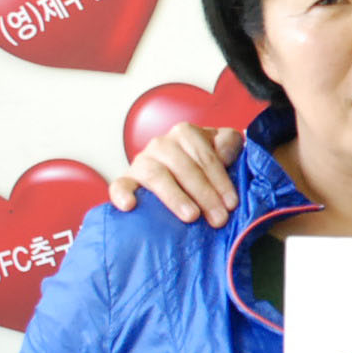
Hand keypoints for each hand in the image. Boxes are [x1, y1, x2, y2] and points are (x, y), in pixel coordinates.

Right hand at [107, 123, 242, 225]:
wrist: (173, 174)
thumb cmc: (200, 165)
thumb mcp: (220, 148)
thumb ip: (229, 144)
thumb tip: (226, 154)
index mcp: (186, 133)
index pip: (205, 156)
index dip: (221, 181)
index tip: (231, 204)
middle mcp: (162, 144)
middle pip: (184, 167)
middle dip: (204, 194)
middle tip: (218, 219)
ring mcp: (142, 161)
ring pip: (156, 175)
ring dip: (175, 197)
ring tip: (191, 216)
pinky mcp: (126, 180)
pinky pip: (119, 185)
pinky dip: (122, 194)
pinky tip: (130, 206)